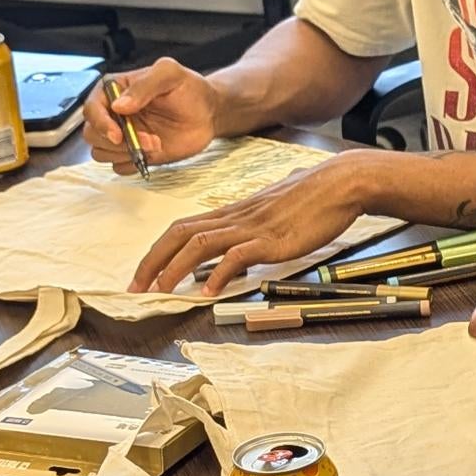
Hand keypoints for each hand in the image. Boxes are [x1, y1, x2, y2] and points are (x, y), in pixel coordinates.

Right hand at [85, 58, 219, 171]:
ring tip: (154, 145)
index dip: (100, 123)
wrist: (209, 113)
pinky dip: (132, 164)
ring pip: (101, 152)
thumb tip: (118, 105)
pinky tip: (152, 154)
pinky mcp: (134, 153)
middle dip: (116, 142)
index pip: (91, 108)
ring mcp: (124, 135)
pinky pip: (118, 166)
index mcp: (115, 90)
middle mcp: (114, 113)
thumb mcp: (169, 74)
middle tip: (147, 140)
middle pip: (92, 134)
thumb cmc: (189, 89)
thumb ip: (145, 85)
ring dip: (125, 154)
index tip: (118, 134)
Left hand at [131, 153, 374, 294]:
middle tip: (135, 288)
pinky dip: (218, 273)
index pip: (182, 228)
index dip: (157, 251)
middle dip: (153, 262)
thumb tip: (244, 243)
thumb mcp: (274, 211)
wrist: (340, 183)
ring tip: (161, 292)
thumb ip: (254, 225)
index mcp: (233, 213)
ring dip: (174, 269)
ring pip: (200, 244)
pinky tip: (209, 290)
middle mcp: (235, 218)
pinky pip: (237, 255)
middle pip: (180, 234)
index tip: (143, 274)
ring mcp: (252, 228)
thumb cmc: (312, 197)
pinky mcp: (271, 239)